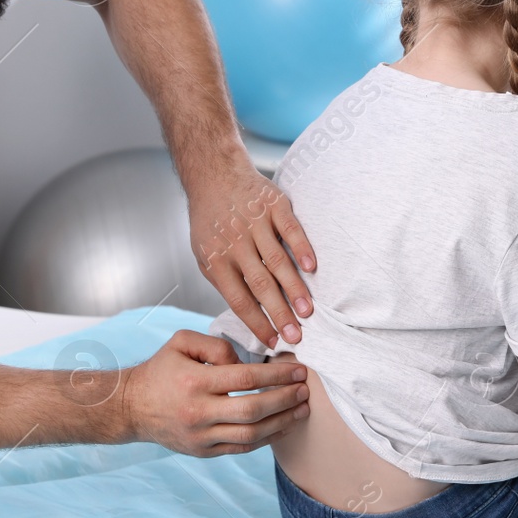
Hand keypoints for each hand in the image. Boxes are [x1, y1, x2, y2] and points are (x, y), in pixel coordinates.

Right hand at [120, 330, 309, 455]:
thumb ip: (216, 345)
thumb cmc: (161, 370)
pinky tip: (283, 426)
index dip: (277, 374)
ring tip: (302, 409)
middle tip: (305, 389)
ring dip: (282, 422)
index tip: (299, 370)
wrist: (132, 408)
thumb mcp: (182, 343)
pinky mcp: (204, 452)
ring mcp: (201, 436)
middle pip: (253, 409)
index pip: (246, 378)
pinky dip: (267, 439)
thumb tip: (246, 362)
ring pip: (252, 435)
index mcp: (194, 382)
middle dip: (285, 399)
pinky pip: (242, 448)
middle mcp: (198, 412)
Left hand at [188, 162, 315, 349]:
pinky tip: (312, 267)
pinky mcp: (273, 205)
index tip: (273, 342)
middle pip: (260, 285)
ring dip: (294, 287)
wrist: (214, 176)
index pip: (238, 299)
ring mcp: (255, 223)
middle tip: (296, 335)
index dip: (257, 323)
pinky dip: (301, 247)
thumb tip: (250, 314)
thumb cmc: (212, 223)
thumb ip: (225, 281)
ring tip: (308, 310)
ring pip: (277, 260)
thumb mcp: (205, 254)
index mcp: (216, 259)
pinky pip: (290, 229)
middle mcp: (235, 243)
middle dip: (279, 313)